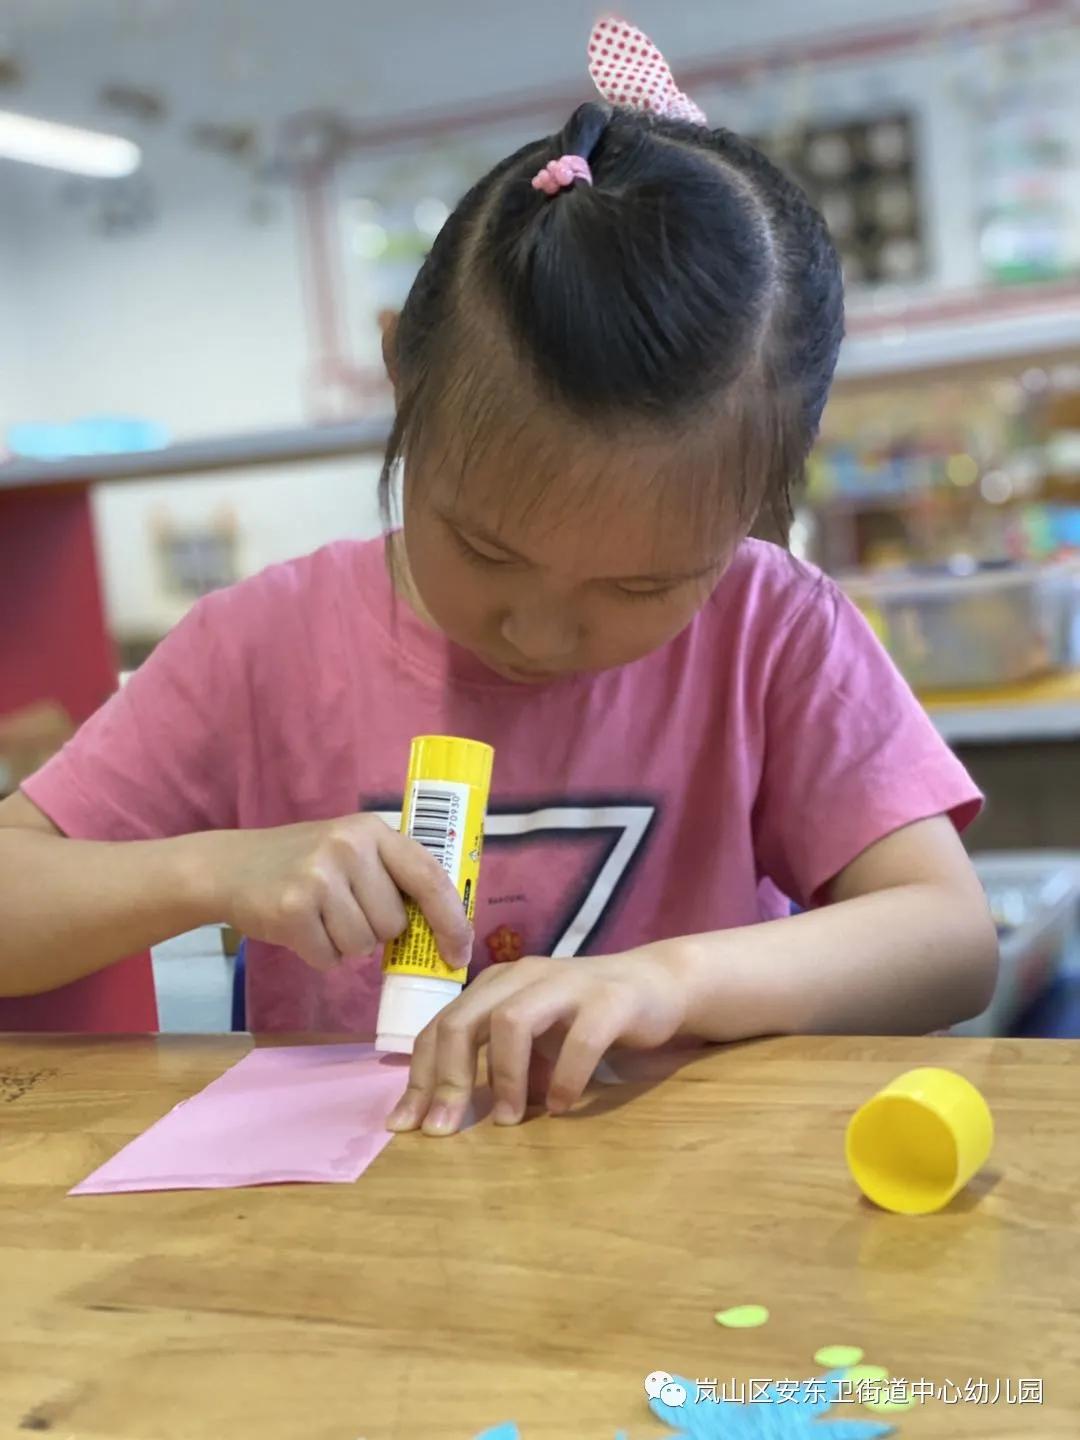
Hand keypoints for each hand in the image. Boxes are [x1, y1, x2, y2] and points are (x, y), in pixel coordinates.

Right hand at [207, 814, 471, 972]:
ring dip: (345, 945)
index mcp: (373, 831)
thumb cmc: (302, 864)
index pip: (429, 876)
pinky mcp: (292, 909)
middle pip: (394, 924)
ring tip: (320, 918)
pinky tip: (300, 929)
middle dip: (375, 932)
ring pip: (364, 945)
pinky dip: (318, 955)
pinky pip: (330, 958)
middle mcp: (349, 847)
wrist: (228, 866)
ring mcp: (319, 876)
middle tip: (342, 910)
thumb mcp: (351, 852)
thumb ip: (392, 878)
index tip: (459, 953)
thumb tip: (443, 933)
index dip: (451, 919)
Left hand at [386, 948, 690, 1135]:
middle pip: (463, 1022)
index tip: (404, 1126)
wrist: (657, 984)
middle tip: (442, 1131)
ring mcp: (566, 984)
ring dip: (503, 1079)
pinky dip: (565, 1078)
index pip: (440, 1027)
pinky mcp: (611, 999)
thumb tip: (447, 1115)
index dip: (418, 1077)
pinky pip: (580, 1039)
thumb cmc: (585, 1017)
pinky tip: (563, 1106)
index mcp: (497, 985)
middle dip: (446, 1080)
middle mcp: (523, 976)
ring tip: (508, 1122)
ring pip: (512, 1022)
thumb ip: (496, 1064)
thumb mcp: (533, 1039)